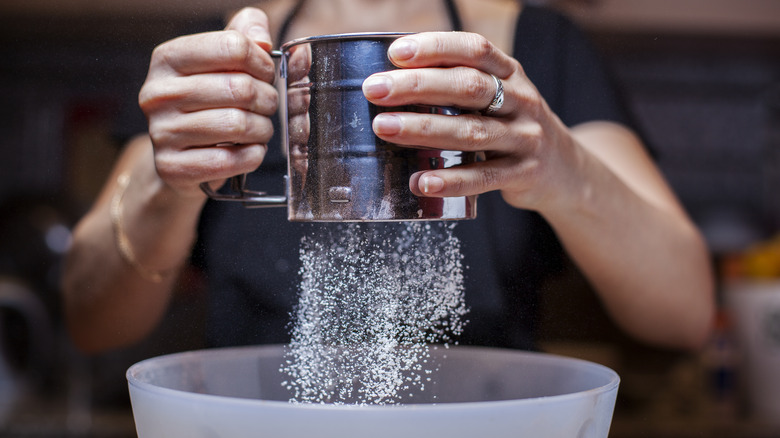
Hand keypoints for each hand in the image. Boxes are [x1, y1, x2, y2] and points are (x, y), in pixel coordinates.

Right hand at [138, 7, 277, 198]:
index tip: (266, 75)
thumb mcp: (222, 62)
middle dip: (267, 99)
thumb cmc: (209, 102)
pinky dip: (252, 156)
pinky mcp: (171, 166)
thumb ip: (244, 35)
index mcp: (168, 59)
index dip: (262, 62)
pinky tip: (250, 150)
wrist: (183, 154)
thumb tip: (262, 37)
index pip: (233, 46)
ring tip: (259, 129)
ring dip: (262, 129)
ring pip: (238, 125)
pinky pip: (229, 160)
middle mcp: (158, 93)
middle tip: (266, 106)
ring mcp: (161, 132)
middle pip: (241, 88)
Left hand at [362, 32, 583, 212]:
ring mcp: (525, 138)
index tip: (396, 52)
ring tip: (383, 128)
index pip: (475, 49)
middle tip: (375, 90)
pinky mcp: (524, 174)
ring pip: (471, 131)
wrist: (566, 170)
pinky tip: (421, 182)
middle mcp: (521, 101)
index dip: (436, 47)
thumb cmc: (513, 127)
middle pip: (468, 87)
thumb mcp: (498, 98)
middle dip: (417, 86)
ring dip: (422, 129)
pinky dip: (451, 180)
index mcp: (511, 74)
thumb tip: (393, 78)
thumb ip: (458, 86)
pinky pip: (483, 177)